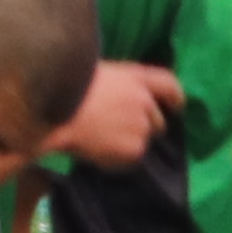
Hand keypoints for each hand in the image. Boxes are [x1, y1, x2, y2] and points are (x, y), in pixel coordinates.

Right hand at [43, 58, 182, 170]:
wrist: (54, 111)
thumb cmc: (65, 88)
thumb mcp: (95, 74)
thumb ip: (117, 86)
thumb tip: (119, 98)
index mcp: (136, 77)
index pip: (168, 84)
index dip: (175, 97)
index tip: (177, 106)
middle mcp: (145, 101)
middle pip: (158, 121)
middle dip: (145, 127)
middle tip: (117, 130)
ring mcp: (142, 126)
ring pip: (141, 142)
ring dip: (126, 143)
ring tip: (97, 139)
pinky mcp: (134, 148)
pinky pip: (129, 159)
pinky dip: (115, 159)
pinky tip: (94, 150)